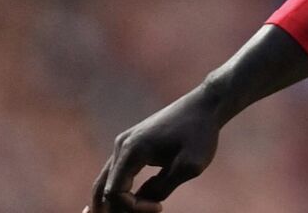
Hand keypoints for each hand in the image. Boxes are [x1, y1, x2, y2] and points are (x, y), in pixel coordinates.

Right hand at [87, 87, 222, 212]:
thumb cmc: (201, 133)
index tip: (160, 208)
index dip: (133, 208)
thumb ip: (163, 187)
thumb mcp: (190, 165)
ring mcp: (124, 144)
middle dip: (114, 210)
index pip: (115, 192)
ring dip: (112, 202)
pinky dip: (119, 190)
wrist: (205, 105)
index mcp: (133, 150)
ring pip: (106, 181)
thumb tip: (144, 201)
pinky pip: (117, 173)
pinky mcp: (132, 145)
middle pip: (102, 188)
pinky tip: (132, 203)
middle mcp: (122, 146)